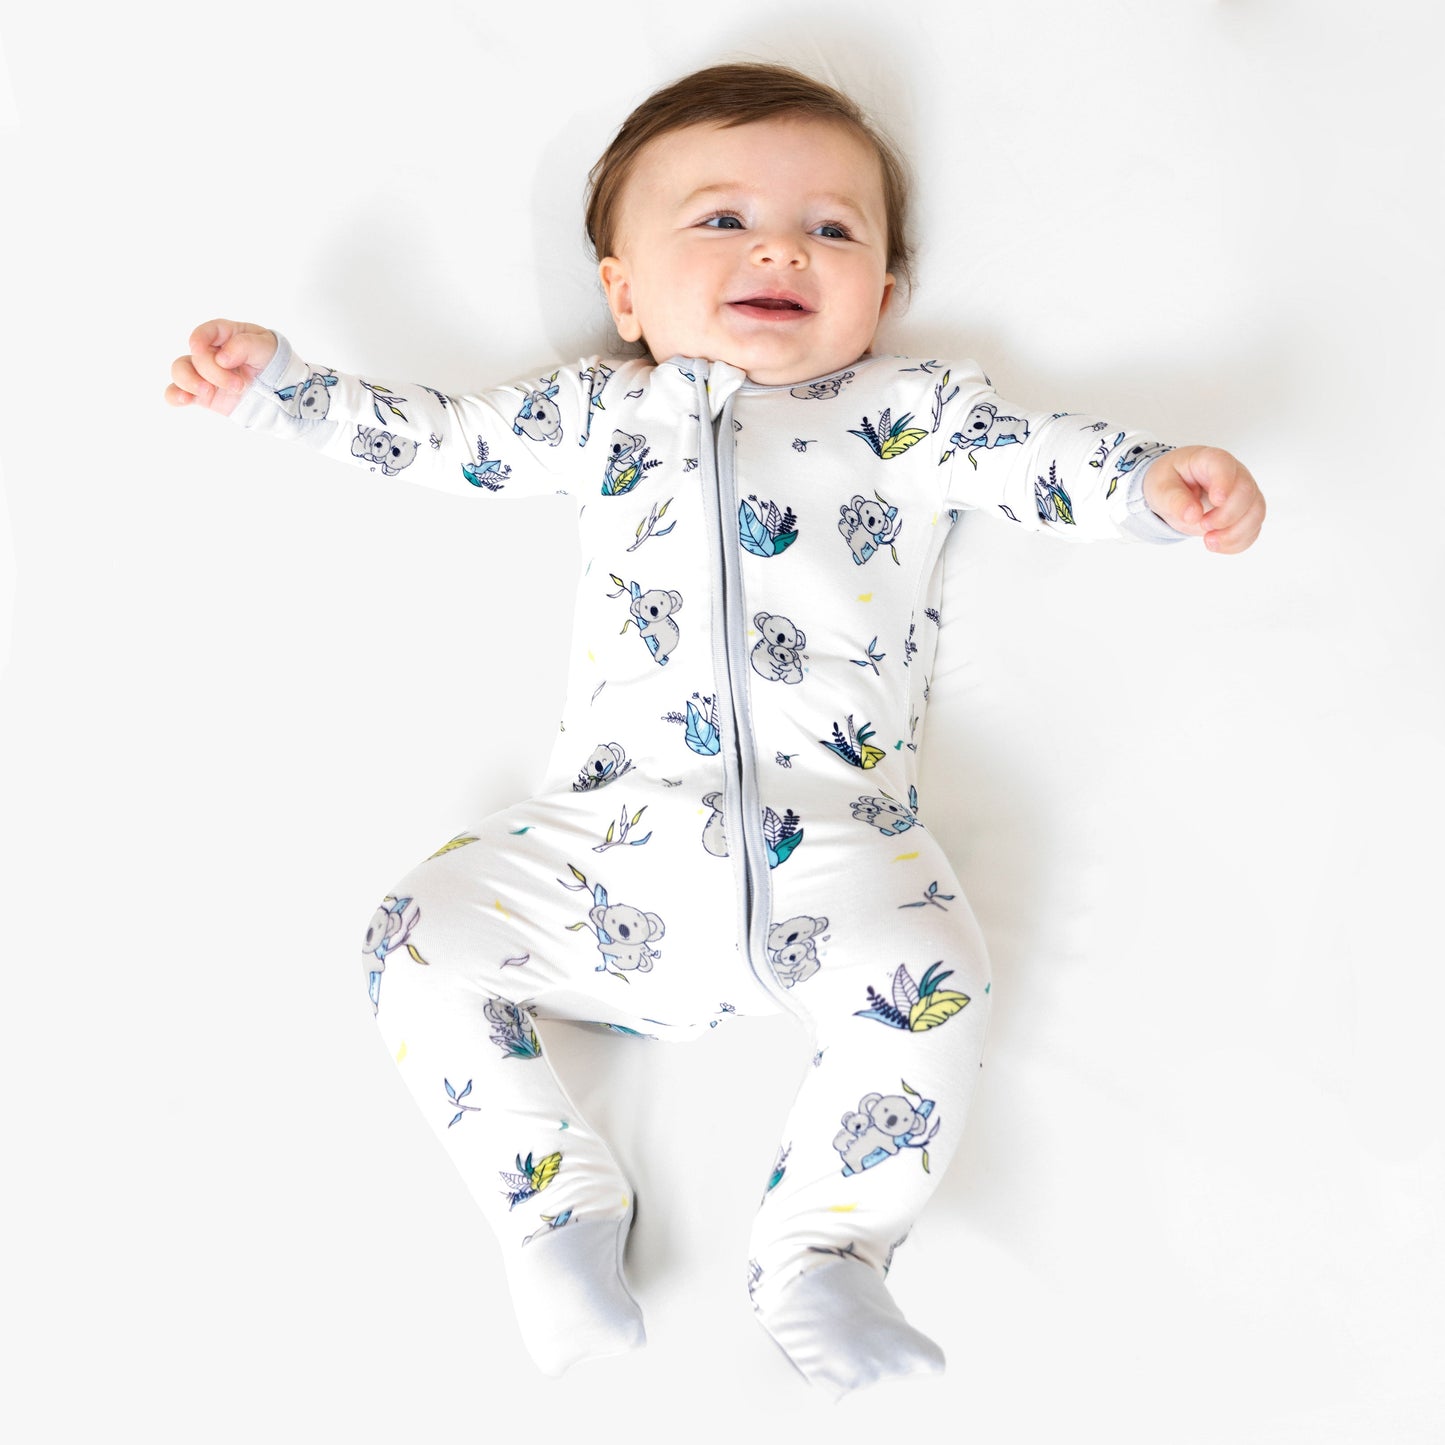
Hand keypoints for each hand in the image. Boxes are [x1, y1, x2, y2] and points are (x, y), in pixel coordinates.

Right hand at [164, 319, 277, 416]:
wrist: (279, 392)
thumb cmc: (271, 362)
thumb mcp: (266, 346)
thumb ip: (244, 346)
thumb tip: (221, 358)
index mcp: (225, 335)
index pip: (206, 331)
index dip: (200, 339)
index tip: (204, 351)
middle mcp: (210, 352)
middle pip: (197, 357)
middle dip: (214, 372)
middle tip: (239, 385)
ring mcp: (204, 373)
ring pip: (180, 371)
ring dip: (190, 381)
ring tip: (208, 392)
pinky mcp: (202, 394)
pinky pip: (176, 393)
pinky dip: (175, 395)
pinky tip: (184, 399)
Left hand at [1141, 445, 1265, 553]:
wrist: (1176, 492)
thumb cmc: (1170, 482)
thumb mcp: (1160, 488)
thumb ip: (1174, 500)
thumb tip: (1193, 515)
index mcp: (1209, 460)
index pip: (1224, 465)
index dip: (1224, 482)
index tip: (1216, 500)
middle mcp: (1234, 474)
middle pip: (1246, 492)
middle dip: (1226, 515)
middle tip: (1203, 525)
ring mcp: (1244, 494)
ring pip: (1255, 513)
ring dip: (1234, 533)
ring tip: (1209, 541)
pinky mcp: (1246, 513)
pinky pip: (1252, 529)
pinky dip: (1237, 542)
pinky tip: (1217, 545)